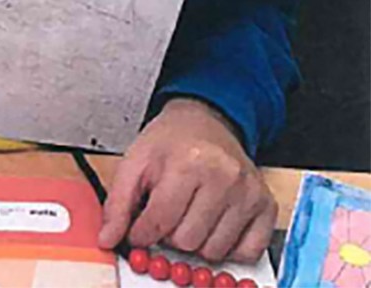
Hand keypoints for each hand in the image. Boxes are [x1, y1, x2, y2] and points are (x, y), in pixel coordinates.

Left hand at [98, 98, 276, 263]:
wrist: (205, 121)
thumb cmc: (170, 142)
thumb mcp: (135, 161)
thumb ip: (118, 202)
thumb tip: (108, 237)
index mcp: (188, 163)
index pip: (159, 223)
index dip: (143, 233)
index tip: (140, 229)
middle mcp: (223, 177)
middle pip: (187, 241)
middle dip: (170, 234)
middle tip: (169, 211)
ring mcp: (248, 193)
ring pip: (214, 252)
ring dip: (197, 241)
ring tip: (191, 212)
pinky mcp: (266, 206)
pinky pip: (246, 253)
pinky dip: (227, 247)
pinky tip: (215, 223)